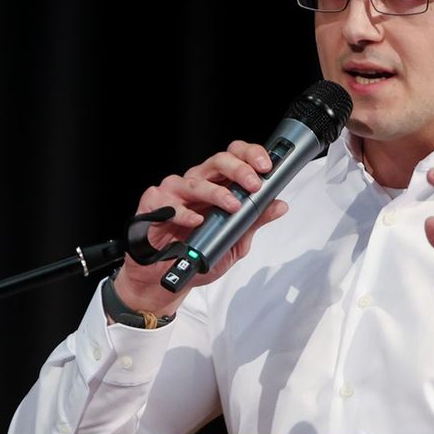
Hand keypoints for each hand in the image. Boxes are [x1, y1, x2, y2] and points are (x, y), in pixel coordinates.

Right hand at [113, 140, 289, 316]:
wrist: (167, 277)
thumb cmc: (199, 253)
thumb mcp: (235, 241)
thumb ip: (254, 221)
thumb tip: (280, 205)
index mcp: (217, 185)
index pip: (234, 158)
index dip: (250, 156)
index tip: (266, 167)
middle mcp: (197, 183)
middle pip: (218, 161)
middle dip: (239, 169)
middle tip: (254, 184)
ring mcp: (174, 192)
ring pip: (196, 181)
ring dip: (217, 192)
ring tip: (233, 206)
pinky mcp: (153, 204)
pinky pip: (169, 204)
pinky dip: (184, 213)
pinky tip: (195, 222)